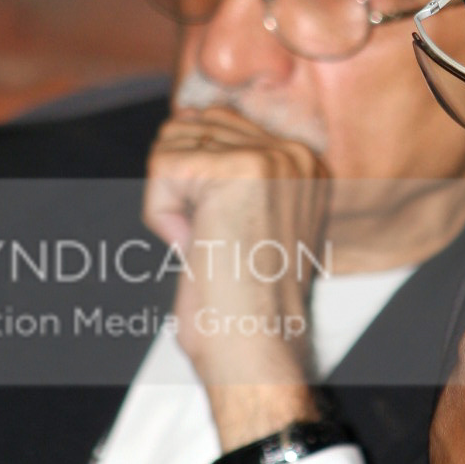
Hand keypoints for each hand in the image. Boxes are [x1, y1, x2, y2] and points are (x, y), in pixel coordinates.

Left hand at [144, 105, 330, 447]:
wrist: (255, 349)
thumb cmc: (242, 301)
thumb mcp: (246, 217)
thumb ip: (228, 166)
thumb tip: (185, 114)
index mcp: (303, 161)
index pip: (213, 123)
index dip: (193, 182)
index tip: (222, 233)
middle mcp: (295, 152)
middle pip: (188, 128)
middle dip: (179, 189)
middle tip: (212, 242)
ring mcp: (271, 157)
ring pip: (171, 146)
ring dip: (170, 204)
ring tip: (207, 245)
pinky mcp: (239, 170)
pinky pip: (161, 170)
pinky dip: (161, 216)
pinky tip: (196, 246)